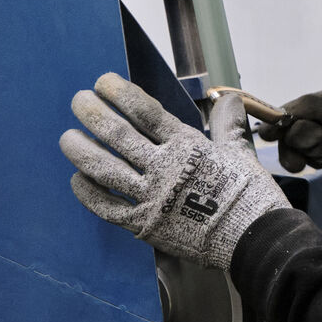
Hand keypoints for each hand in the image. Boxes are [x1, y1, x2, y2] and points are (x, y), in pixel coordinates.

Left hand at [60, 73, 289, 269]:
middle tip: (78, 101)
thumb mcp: (239, 152)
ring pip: (105, 170)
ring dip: (81, 151)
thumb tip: (230, 97)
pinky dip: (88, 193)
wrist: (254, 239)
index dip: (121, 94)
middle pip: (119, 136)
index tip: (103, 82)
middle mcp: (164, 168)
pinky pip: (107, 207)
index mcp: (187, 146)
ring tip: (66, 137)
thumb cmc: (249, 194)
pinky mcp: (145, 225)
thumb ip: (228, 123)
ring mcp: (152, 197)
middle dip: (94, 114)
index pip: (145, 112)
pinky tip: (76, 180)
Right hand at [259, 80, 321, 215]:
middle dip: (294, 138)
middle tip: (294, 165)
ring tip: (310, 166)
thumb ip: (315, 142)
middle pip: (304, 112)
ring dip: (300, 145)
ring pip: (305, 121)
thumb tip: (288, 128)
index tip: (265, 132)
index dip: (284, 118)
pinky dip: (309, 144)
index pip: (310, 103)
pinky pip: (313, 126)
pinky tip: (319, 158)